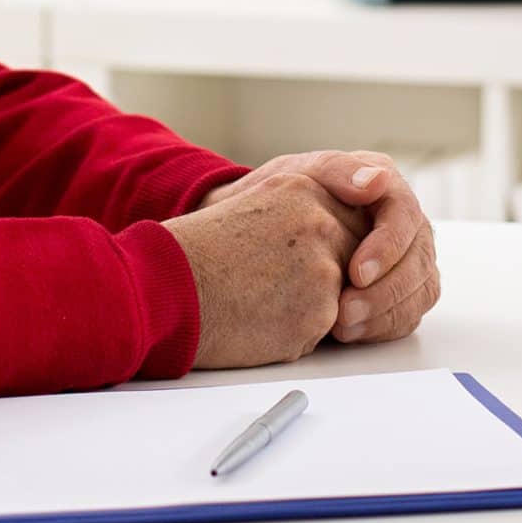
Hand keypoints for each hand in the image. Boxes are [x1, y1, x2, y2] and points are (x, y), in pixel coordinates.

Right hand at [164, 174, 358, 368]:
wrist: (165, 288)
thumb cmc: (199, 254)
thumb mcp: (256, 207)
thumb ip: (305, 212)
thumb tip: (346, 238)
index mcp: (305, 187)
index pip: (352, 222)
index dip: (330, 250)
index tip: (297, 262)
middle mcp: (321, 223)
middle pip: (356, 261)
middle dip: (327, 281)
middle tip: (274, 285)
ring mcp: (323, 268)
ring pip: (341, 298)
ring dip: (308, 308)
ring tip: (259, 299)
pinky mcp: (318, 313)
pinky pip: (322, 331)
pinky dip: (294, 334)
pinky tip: (258, 320)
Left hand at [202, 149, 439, 344]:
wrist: (264, 229)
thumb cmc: (282, 197)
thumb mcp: (299, 174)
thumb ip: (337, 171)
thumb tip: (376, 181)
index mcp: (386, 185)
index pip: (405, 214)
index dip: (388, 247)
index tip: (357, 274)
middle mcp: (404, 221)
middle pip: (419, 258)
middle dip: (386, 291)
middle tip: (346, 313)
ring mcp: (407, 256)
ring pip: (420, 289)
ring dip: (386, 313)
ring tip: (343, 328)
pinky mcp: (402, 289)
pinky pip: (410, 313)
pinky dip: (384, 327)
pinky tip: (351, 333)